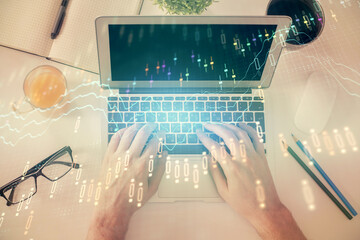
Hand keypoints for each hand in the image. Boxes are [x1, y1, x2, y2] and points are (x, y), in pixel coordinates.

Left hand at [87, 123, 166, 239]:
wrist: (112, 207)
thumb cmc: (132, 199)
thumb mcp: (153, 187)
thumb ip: (161, 168)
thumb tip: (164, 154)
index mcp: (143, 165)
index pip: (154, 142)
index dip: (160, 135)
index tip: (162, 133)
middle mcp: (130, 158)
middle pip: (142, 133)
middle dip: (150, 126)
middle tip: (153, 125)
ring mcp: (118, 156)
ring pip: (128, 133)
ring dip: (137, 126)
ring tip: (141, 124)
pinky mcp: (108, 157)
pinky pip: (115, 138)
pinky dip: (122, 131)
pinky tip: (126, 130)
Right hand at [197, 123, 305, 239]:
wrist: (265, 208)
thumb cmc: (244, 203)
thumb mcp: (224, 191)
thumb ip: (215, 172)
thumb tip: (210, 157)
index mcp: (232, 168)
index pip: (215, 147)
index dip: (205, 138)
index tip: (199, 133)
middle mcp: (244, 159)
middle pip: (228, 136)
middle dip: (215, 127)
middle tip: (207, 125)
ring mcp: (254, 156)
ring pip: (241, 134)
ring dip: (229, 126)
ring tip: (220, 124)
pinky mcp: (262, 156)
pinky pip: (256, 138)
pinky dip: (248, 128)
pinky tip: (241, 124)